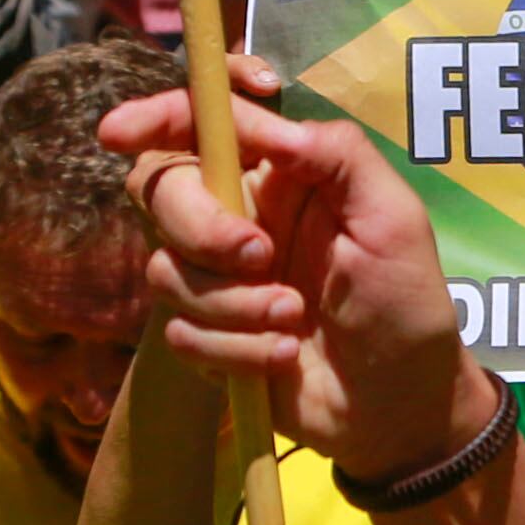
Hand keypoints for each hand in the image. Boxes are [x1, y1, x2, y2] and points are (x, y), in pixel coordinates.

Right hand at [98, 62, 487, 483]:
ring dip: (234, 304)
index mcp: (279, 176)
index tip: (119, 131)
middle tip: (260, 257)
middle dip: (201, 228)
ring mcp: (217, 281)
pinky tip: (284, 359)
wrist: (401, 407)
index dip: (155, 117)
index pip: (202, 127)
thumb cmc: (405, 304)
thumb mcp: (392, 218)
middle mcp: (237, 219)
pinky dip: (237, 351)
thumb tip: (264, 120)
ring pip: (166, 270)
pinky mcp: (209, 338)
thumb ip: (335, 154)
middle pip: (161, 192)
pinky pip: (181, 333)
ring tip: (294, 321)